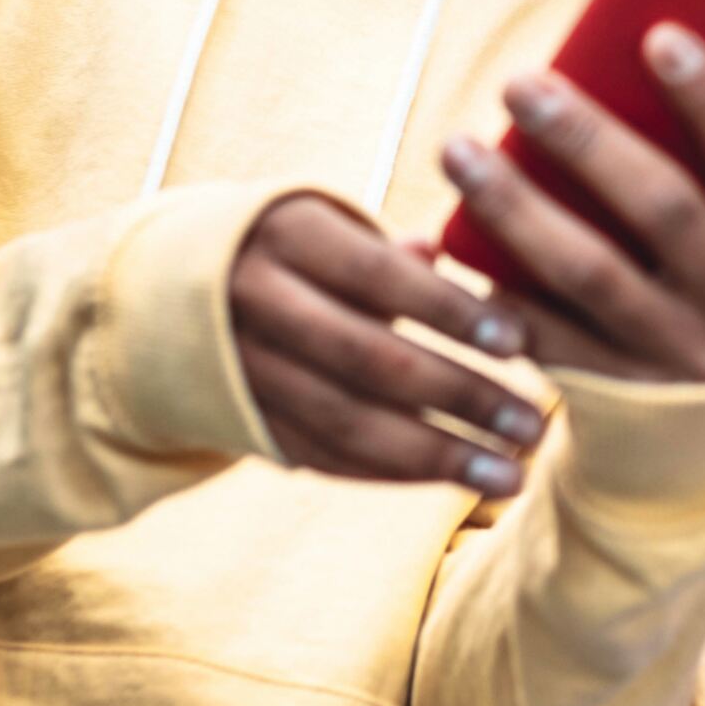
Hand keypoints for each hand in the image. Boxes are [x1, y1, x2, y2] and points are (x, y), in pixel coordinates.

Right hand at [228, 193, 545, 495]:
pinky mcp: (248, 422)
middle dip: (458, 396)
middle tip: (534, 424)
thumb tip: (454, 251)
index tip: (518, 340)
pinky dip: (396, 474)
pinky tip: (459, 483)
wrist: (170, 290)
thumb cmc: (294, 247)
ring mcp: (246, 370)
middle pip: (367, 358)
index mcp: (287, 234)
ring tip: (512, 475)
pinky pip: (328, 458)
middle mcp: (257, 302)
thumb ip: (396, 248)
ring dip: (437, 457)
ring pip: (349, 423)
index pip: (377, 274)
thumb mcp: (331, 222)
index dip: (447, 309)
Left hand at [439, 23, 704, 382]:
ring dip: (517, 206)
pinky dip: (500, 288)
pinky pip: (549, 338)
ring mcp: (684, 365)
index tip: (659, 36)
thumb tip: (676, 62)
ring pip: (590, 274)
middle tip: (520, 84)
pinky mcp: (622, 402)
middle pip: (666, 213)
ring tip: (460, 150)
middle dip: (588, 140)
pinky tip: (452, 241)